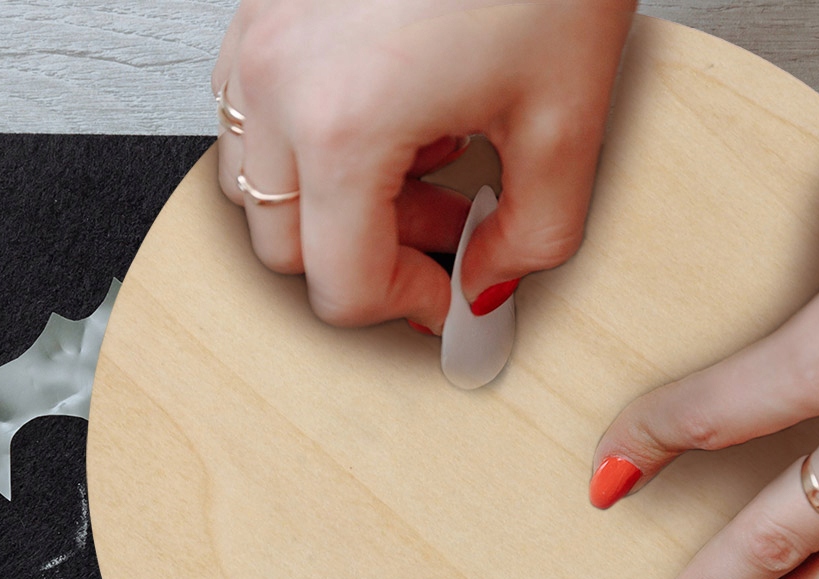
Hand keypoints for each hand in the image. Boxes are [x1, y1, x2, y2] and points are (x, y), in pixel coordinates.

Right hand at [213, 0, 634, 331]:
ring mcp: (258, 36)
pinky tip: (391, 114)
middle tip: (447, 234)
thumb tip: (489, 289)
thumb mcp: (566, 123)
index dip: (407, 309)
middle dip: (370, 258)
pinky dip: (312, 144)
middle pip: (286, 246)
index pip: (342, 284)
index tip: (449, 301)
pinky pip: (253, 114)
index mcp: (345, 124)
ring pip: (259, 185)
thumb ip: (530, 240)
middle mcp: (279, 81)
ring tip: (421, 167)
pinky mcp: (262, 4)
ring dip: (334, 205)